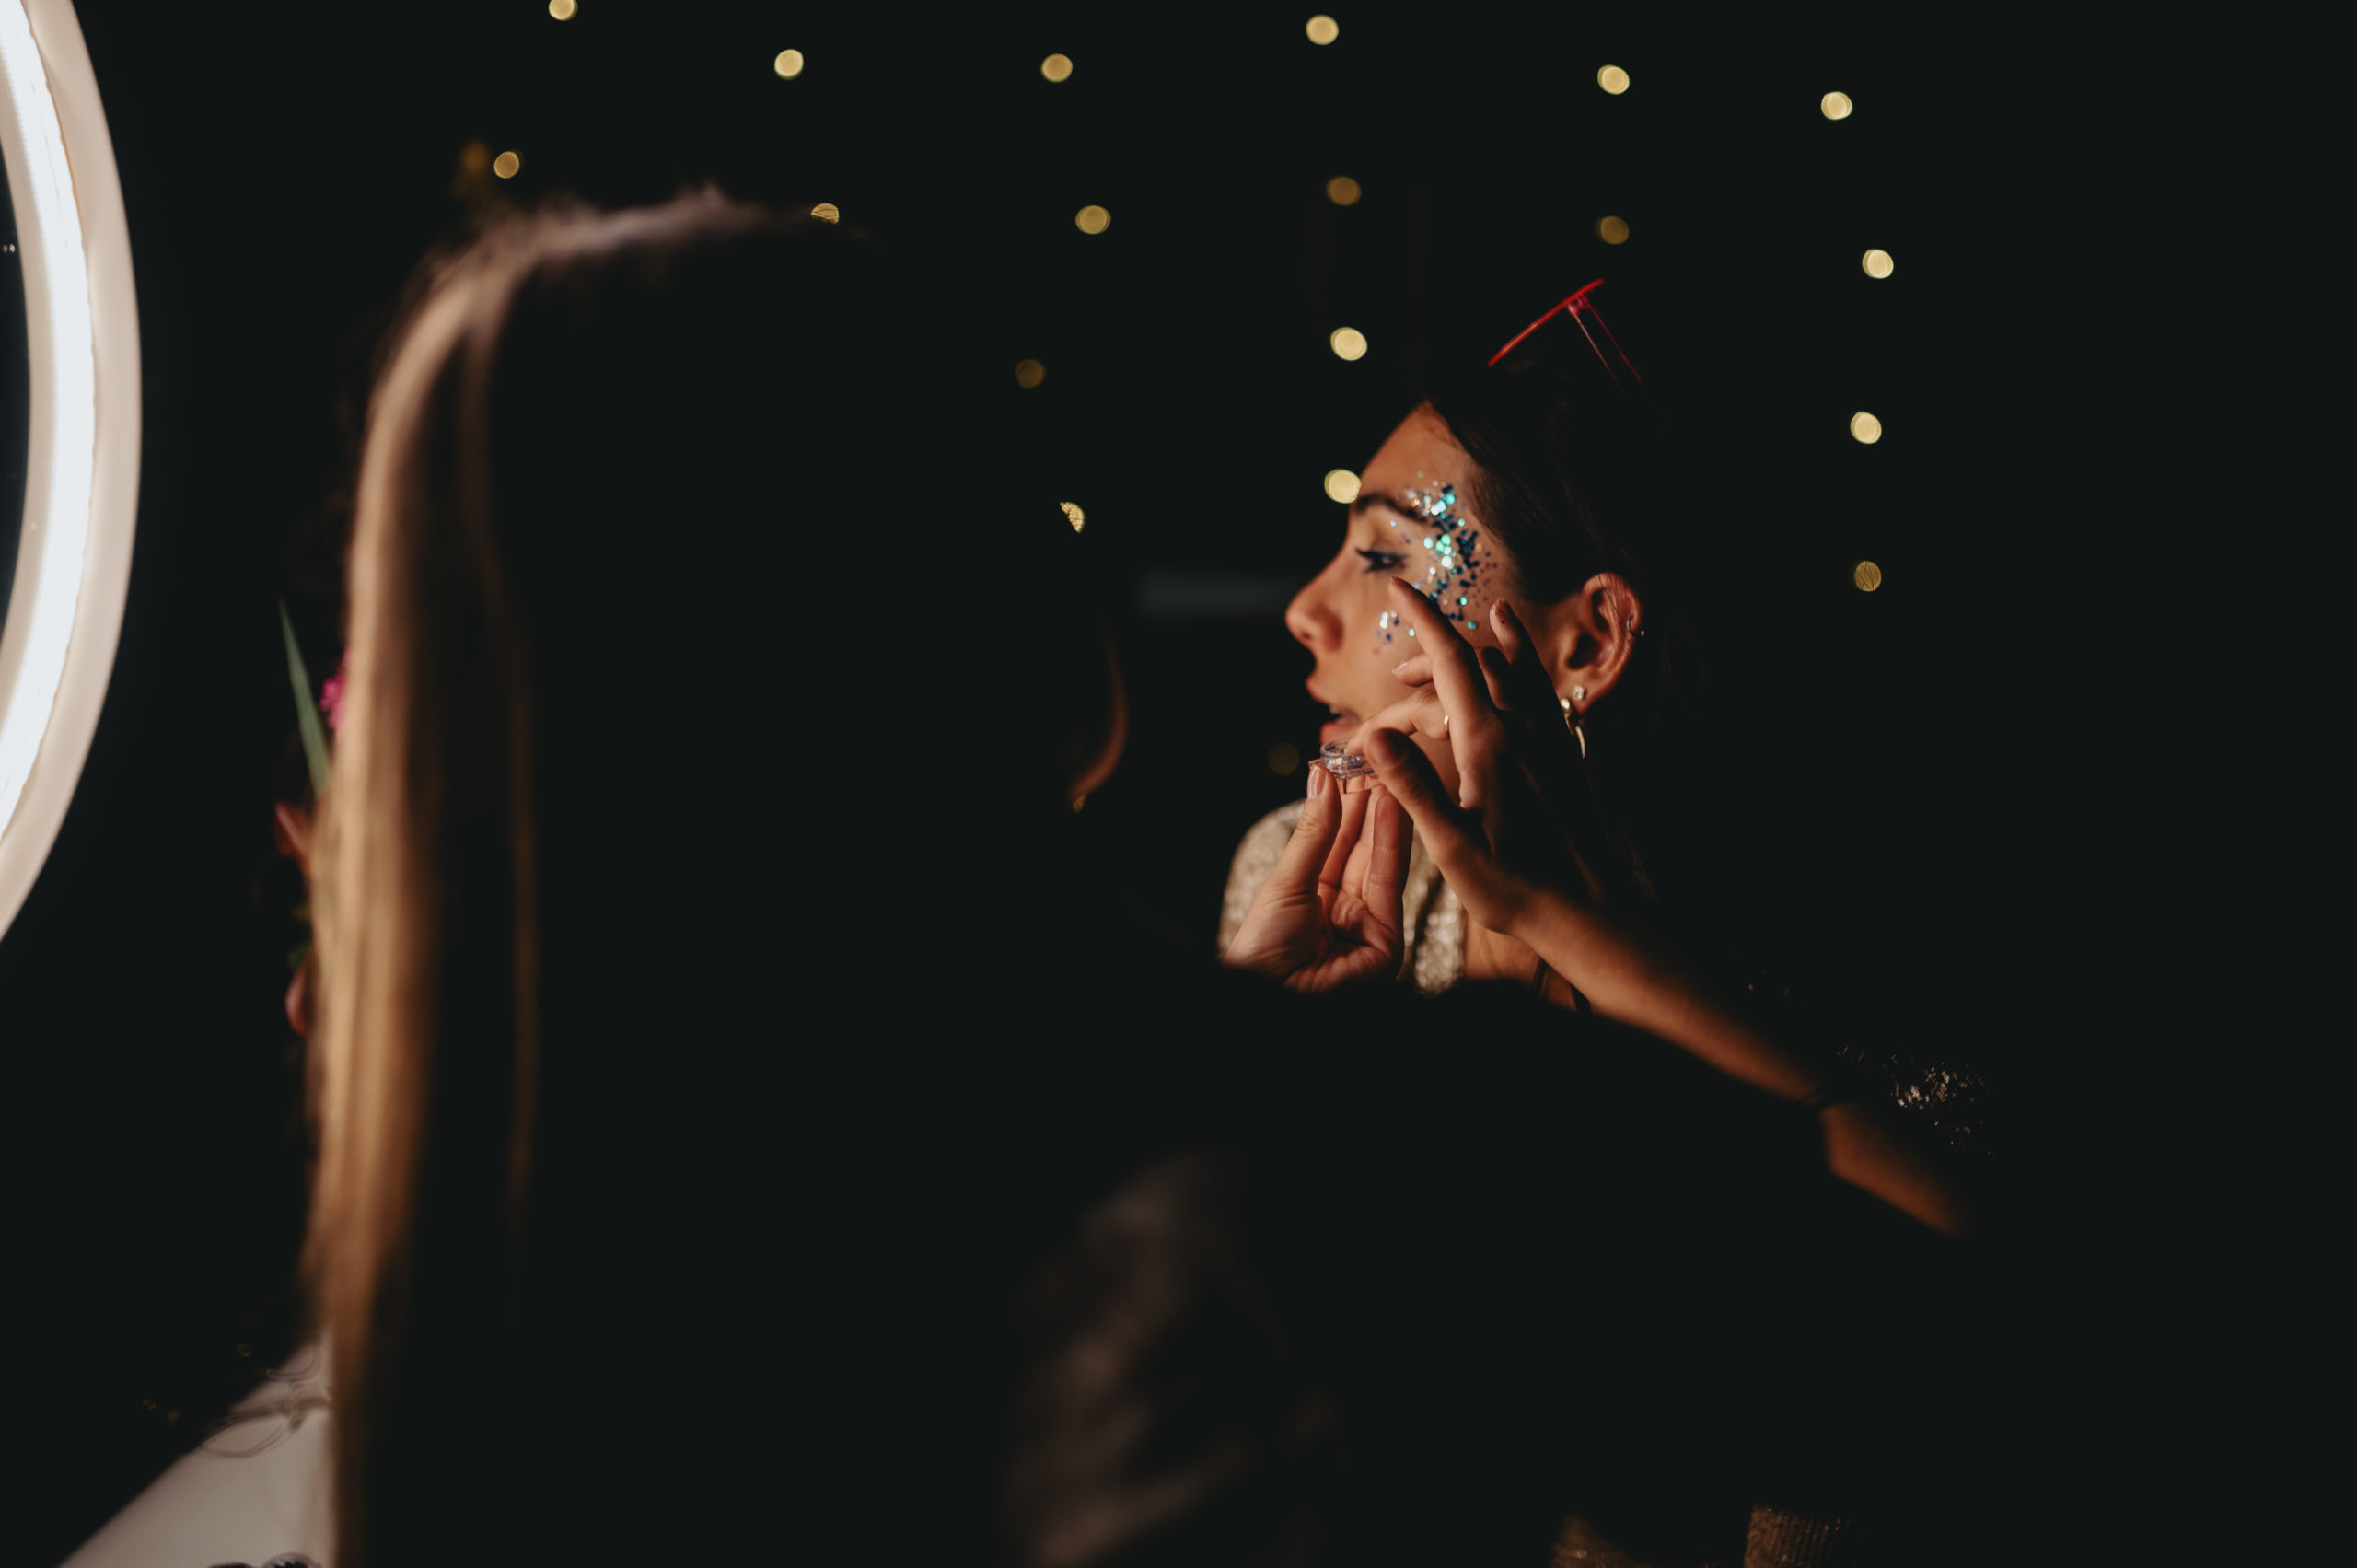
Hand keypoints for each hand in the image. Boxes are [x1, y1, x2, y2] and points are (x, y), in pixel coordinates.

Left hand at [1223, 764, 1412, 990]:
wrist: (1266, 999)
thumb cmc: (1263, 951)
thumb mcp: (1287, 882)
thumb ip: (1314, 833)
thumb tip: (1322, 778)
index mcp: (1317, 899)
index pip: (1338, 844)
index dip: (1347, 803)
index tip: (1354, 761)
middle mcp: (1347, 911)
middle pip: (1364, 848)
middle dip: (1371, 801)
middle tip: (1379, 755)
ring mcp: (1369, 927)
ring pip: (1382, 860)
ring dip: (1387, 813)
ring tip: (1390, 768)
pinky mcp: (1387, 944)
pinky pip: (1390, 883)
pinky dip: (1393, 842)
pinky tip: (1392, 805)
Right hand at [1358, 578, 1608, 941]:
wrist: (1588, 910)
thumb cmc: (1515, 886)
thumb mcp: (1451, 844)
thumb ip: (1412, 785)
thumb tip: (1373, 734)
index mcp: (1488, 744)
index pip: (1451, 661)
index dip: (1423, 619)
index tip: (1399, 588)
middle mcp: (1524, 731)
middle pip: (1479, 662)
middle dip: (1436, 651)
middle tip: (1400, 673)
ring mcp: (1551, 742)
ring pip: (1524, 670)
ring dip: (1496, 644)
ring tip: (1487, 622)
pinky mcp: (1567, 759)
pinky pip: (1549, 696)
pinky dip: (1532, 671)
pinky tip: (1530, 679)